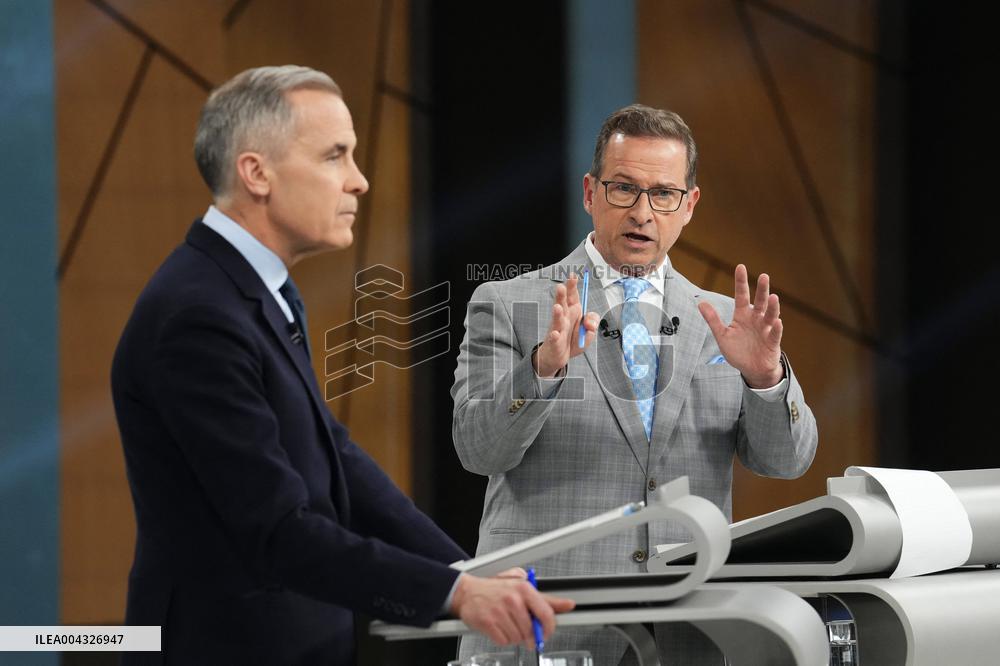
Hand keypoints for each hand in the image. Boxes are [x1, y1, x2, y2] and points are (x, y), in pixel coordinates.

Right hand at [450, 573, 574, 647]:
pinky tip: (499, 628)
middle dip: (529, 635)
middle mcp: (513, 599)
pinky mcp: (488, 623)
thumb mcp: (523, 588)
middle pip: (531, 630)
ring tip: (508, 625)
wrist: (468, 593)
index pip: (546, 614)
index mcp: (524, 589)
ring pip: (518, 638)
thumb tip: (568, 604)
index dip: (549, 628)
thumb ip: (546, 599)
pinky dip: (503, 639)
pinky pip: (504, 641)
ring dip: (515, 637)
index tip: (547, 633)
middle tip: (524, 631)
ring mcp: (500, 612)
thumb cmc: (496, 590)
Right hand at [533, 273, 599, 376]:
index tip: (573, 276)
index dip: (572, 286)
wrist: (558, 356)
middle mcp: (564, 318)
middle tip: (562, 286)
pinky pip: (555, 338)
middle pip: (562, 304)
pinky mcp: (555, 341)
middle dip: (562, 295)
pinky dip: (555, 336)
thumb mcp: (589, 332)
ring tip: (558, 307)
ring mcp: (558, 329)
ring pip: (557, 320)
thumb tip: (590, 323)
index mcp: (573, 312)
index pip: (573, 296)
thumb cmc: (572, 340)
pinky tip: (555, 334)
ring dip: (557, 313)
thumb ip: (593, 322)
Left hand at [698, 264, 782, 388]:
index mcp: (742, 315)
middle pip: (760, 301)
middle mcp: (756, 319)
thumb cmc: (738, 351)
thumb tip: (700, 303)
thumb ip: (713, 320)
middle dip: (762, 289)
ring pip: (770, 315)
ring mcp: (766, 329)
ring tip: (773, 297)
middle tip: (763, 276)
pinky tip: (778, 322)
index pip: (741, 296)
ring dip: (772, 307)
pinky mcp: (773, 342)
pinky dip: (777, 328)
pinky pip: (775, 334)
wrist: (752, 369)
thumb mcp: (722, 335)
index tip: (740, 267)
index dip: (740, 282)